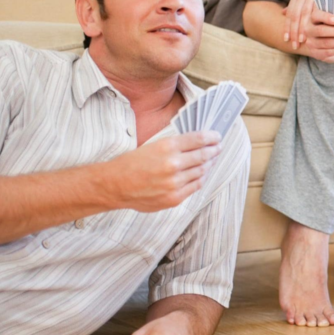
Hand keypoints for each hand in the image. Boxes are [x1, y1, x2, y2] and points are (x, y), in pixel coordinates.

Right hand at [101, 132, 221, 211]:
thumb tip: (198, 142)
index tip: (217, 136)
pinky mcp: (174, 198)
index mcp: (167, 147)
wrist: (115, 185)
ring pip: (201, 171)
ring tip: (211, 159)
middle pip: (203, 155)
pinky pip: (195, 186)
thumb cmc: (131, 163)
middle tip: (218, 147)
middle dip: (213, 150)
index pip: (199, 139)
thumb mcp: (152, 145)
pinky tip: (202, 173)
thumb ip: (175, 145)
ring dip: (208, 164)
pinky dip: (201, 178)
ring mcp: (175, 183)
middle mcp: (173, 164)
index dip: (211, 137)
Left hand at [283, 0, 333, 49]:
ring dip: (303, 28)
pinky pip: (319, 6)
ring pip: (305, 13)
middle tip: (293, 45)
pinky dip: (318, 19)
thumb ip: (295, 1)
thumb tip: (283, 14)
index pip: (290, 13)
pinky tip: (318, 27)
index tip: (285, 40)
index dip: (287, 27)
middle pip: (295, 15)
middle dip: (293, 32)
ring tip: (303, 40)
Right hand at [289, 6, 333, 62]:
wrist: (311, 38)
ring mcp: (310, 42)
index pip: (317, 16)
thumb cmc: (323, 22)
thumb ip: (331, 12)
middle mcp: (307, 30)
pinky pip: (328, 52)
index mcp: (310, 16)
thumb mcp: (323, 14)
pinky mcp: (315, 53)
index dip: (326, 18)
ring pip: (326, 43)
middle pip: (321, 31)